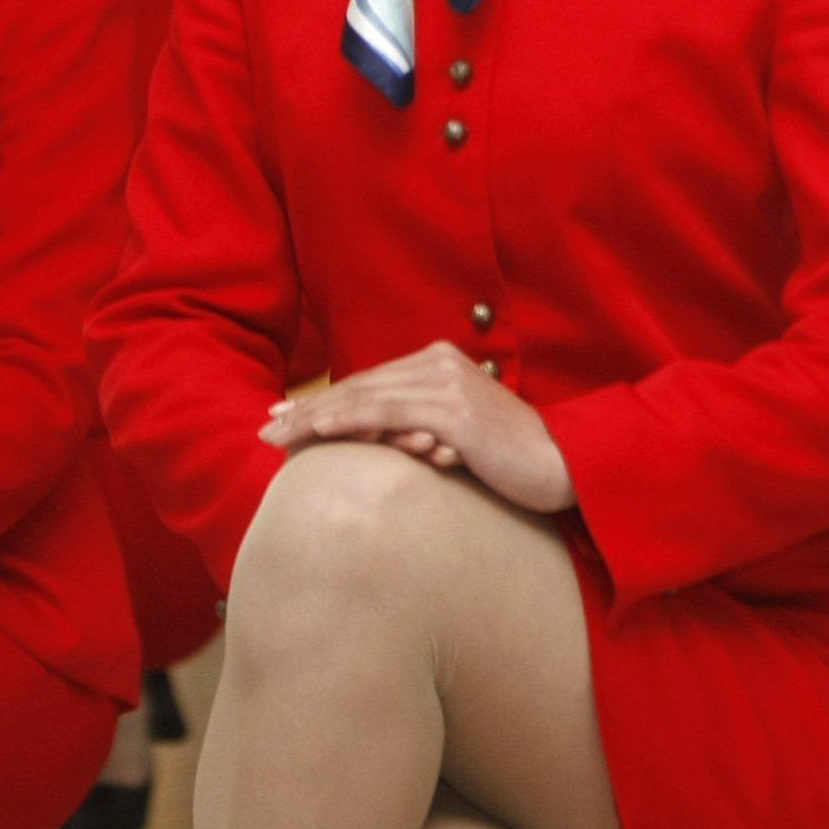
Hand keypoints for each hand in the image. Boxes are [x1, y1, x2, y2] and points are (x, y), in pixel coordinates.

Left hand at [259, 342, 576, 512]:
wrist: (563, 466)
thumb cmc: (510, 457)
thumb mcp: (457, 432)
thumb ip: (418, 424)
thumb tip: (371, 437)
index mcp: (442, 362)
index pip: (369, 381)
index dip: (324, 399)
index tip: (285, 416)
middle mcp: (442, 364)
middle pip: (360, 386)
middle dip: (308, 408)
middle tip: (265, 426)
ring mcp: (448, 385)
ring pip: (365, 398)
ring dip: (314, 417)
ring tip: (277, 435)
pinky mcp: (454, 412)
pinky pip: (387, 413)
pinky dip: (347, 421)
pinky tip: (316, 432)